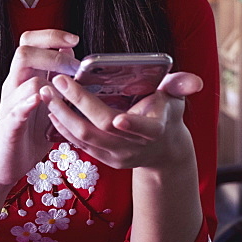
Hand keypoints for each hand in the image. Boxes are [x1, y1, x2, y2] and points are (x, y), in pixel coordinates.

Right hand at [0, 29, 79, 188]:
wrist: (4, 163)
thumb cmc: (28, 133)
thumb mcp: (47, 102)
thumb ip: (56, 79)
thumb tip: (70, 53)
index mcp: (24, 77)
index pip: (30, 42)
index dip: (51, 36)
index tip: (74, 40)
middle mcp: (14, 86)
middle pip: (24, 51)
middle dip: (52, 53)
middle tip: (75, 66)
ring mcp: (10, 105)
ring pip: (22, 78)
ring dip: (47, 79)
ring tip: (65, 88)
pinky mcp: (9, 125)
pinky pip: (16, 109)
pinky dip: (29, 102)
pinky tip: (42, 100)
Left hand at [39, 71, 202, 170]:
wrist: (162, 149)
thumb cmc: (165, 113)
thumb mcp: (175, 98)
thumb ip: (180, 86)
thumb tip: (195, 81)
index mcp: (155, 131)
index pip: (143, 130)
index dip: (132, 126)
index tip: (118, 118)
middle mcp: (134, 147)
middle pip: (101, 130)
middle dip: (78, 105)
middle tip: (58, 82)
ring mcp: (116, 156)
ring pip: (84, 138)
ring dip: (62, 115)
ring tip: (46, 92)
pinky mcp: (103, 160)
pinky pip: (78, 144)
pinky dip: (62, 126)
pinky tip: (50, 109)